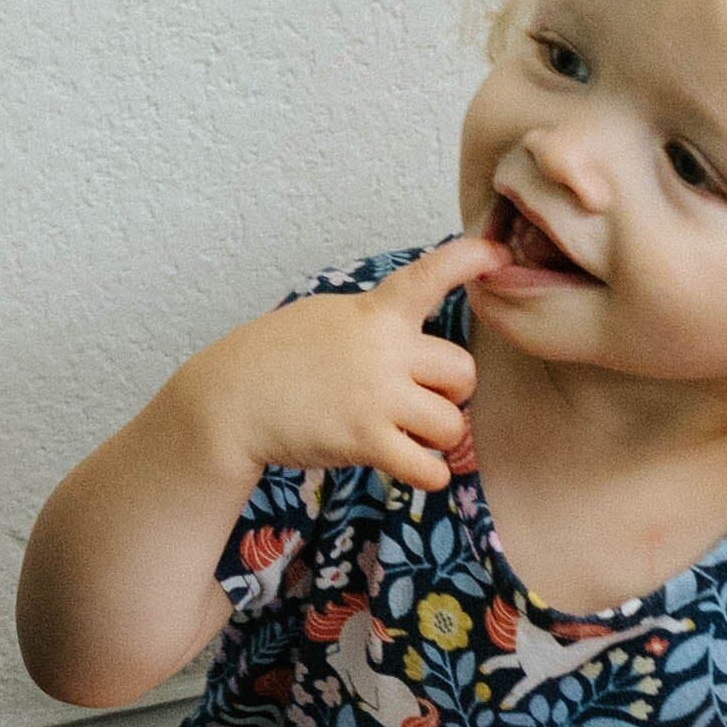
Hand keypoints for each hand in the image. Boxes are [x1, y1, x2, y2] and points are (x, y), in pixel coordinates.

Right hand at [183, 234, 497, 494]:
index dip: (469, 259)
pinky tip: (408, 468)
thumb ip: (375, 323)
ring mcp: (376, 395)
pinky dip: (427, 474)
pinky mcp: (365, 440)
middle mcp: (382, 350)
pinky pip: (430, 468)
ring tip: (404, 436)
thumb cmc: (272, 360)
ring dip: (435, 437)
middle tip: (418, 402)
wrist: (228, 401)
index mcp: (373, 313)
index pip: (428, 275)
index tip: (497, 252)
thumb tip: (417, 347)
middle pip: (464, 372)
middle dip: (450, 393)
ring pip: (452, 425)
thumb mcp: (325, 318)